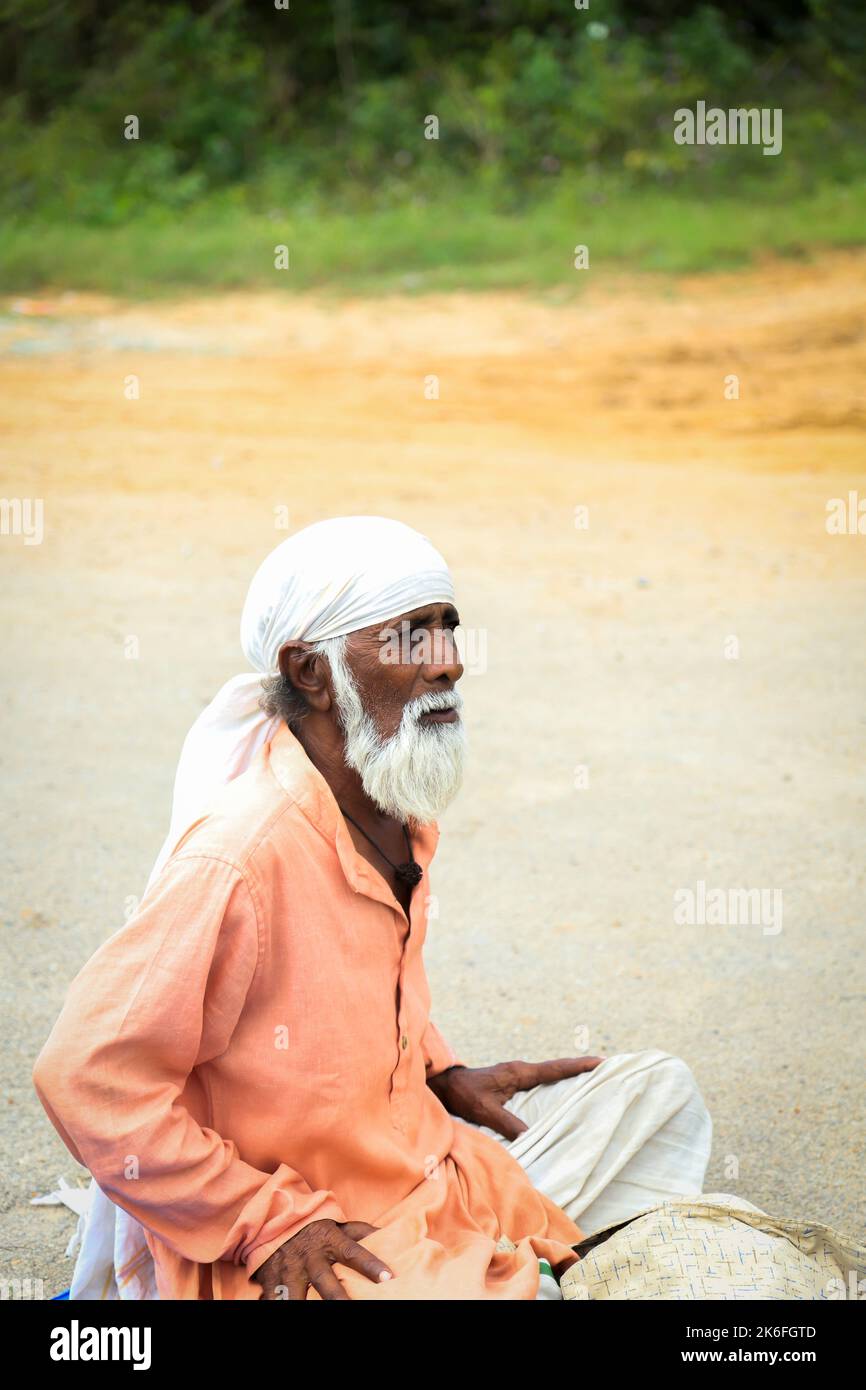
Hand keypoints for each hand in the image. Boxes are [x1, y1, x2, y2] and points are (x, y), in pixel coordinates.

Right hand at [253, 1219, 392, 1299]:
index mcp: (329, 1240)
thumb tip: (389, 1234)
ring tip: (307, 1313)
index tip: (387, 1277)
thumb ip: (362, 1233)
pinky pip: (272, 1297)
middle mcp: (310, 1256)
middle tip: (348, 1306)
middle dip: (336, 1296)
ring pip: (294, 1291)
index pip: (353, 1252)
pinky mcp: (271, 1278)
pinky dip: (275, 1302)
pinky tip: (280, 1305)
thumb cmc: (316, 1230)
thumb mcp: (338, 1226)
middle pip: (323, 1278)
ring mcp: (289, 1268)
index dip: (370, 1264)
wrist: (275, 1221)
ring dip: (300, 1302)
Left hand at [428, 1057, 604, 1139]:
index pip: (556, 1069)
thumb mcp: (485, 1110)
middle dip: (582, 1069)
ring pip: (551, 1075)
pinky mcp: (513, 1083)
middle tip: (608, 1069)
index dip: (580, 1066)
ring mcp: (518, 1076)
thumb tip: (532, 1138)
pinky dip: (556, 1086)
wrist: (445, 1085)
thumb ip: (508, 1123)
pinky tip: (564, 1095)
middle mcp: (523, 1071)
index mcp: (520, 1073)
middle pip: (559, 1069)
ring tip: (594, 1081)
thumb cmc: (463, 1094)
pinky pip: (542, 1083)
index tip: (603, 1062)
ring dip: (570, 1077)